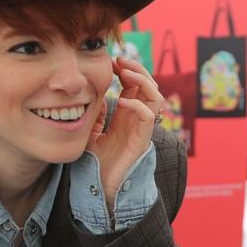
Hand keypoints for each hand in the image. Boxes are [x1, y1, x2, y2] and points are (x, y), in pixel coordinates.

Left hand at [86, 56, 163, 207]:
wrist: (100, 186)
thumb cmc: (96, 161)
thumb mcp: (90, 131)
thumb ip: (96, 114)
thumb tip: (95, 95)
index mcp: (127, 113)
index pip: (135, 85)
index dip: (127, 69)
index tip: (111, 61)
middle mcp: (137, 118)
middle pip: (148, 85)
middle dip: (137, 69)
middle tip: (120, 60)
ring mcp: (141, 128)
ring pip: (155, 96)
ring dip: (142, 80)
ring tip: (125, 73)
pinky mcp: (142, 139)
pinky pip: (148, 117)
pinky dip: (138, 105)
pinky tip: (122, 101)